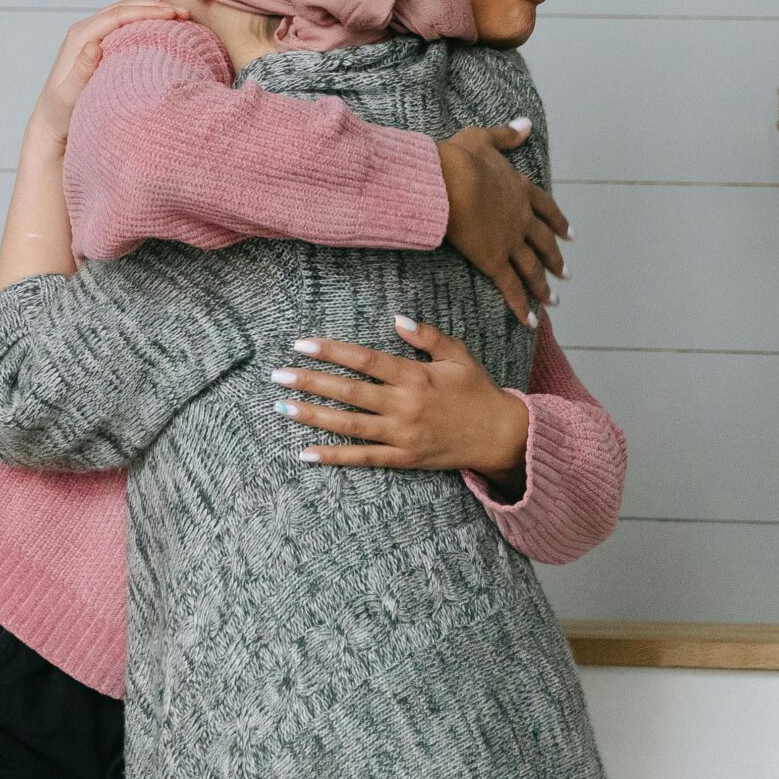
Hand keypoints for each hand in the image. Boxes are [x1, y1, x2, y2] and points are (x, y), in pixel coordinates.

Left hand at [26, 0, 187, 147]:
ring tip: (180, 18)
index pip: (118, 15)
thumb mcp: (69, 96)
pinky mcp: (97, 44)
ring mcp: (90, 36)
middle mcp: (84, 32)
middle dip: (154, 7)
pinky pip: (123, 25)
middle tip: (184, 13)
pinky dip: (144, 22)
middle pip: (123, 8)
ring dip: (151, 11)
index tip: (174, 15)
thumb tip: (94, 46)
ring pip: (125, 13)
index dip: (147, 11)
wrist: (51, 122)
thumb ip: (80, 72)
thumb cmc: (61, 113)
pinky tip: (163, 30)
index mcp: (79, 37)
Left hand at [274, 317, 528, 485]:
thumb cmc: (477, 390)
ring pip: (349, 426)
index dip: (331, 351)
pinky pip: (363, 458)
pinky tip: (305, 453)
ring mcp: (402, 435)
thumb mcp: (458, 355)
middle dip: (311, 382)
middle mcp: (405, 405)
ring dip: (313, 417)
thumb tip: (396, 320)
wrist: (499, 436)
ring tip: (282, 408)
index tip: (302, 344)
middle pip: (348, 392)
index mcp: (415, 376)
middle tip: (278, 375)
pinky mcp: (403, 458)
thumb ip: (427, 336)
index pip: (365, 360)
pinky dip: (333, 457)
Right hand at [437, 122, 569, 321]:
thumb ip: (506, 135)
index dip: (557, 222)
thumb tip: (526, 124)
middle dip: (555, 258)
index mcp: (519, 190)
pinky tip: (532, 321)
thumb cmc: (460, 157)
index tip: (570, 234)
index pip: (545, 209)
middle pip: (543, 243)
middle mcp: (521, 218)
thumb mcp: (484, 138)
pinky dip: (522, 306)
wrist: (451, 180)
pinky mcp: (494, 261)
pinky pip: (511, 288)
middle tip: (566, 273)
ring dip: (543, 285)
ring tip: (554, 300)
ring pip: (532, 268)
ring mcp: (510, 241)